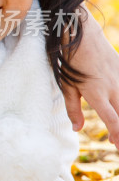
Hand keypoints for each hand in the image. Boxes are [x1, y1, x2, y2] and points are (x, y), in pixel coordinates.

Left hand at [63, 9, 118, 146]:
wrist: (82, 35)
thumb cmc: (71, 62)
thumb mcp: (67, 86)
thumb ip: (72, 108)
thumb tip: (77, 129)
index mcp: (97, 93)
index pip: (112, 119)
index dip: (117, 134)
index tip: (118, 145)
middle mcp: (113, 88)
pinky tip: (118, 104)